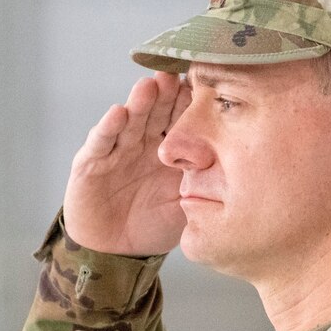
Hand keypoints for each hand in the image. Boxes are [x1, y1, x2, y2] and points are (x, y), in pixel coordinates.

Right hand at [61, 71, 189, 256]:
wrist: (115, 254)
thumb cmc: (153, 226)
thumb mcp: (186, 206)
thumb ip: (205, 185)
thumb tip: (239, 166)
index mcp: (169, 149)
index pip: (182, 118)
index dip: (191, 102)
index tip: (206, 85)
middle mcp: (143, 143)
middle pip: (156, 111)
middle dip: (165, 93)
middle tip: (176, 76)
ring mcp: (116, 150)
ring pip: (129, 121)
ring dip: (139, 103)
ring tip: (149, 86)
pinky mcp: (90, 163)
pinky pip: (100, 143)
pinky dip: (108, 128)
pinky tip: (118, 114)